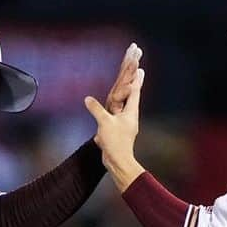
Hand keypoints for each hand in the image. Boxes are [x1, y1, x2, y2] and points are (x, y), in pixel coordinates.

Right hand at [85, 54, 145, 190]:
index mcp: (131, 111)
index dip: (135, 77)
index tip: (138, 65)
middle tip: (138, 67)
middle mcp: (130, 115)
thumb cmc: (115, 142)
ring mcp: (126, 123)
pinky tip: (117, 106)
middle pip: (133, 94)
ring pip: (126, 104)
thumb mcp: (104, 123)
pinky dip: (119, 105)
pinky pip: (119, 114)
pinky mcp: (120, 130)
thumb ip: (96, 109)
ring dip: (127, 92)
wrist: (118, 162)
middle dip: (133, 81)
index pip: (134, 90)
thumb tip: (87, 99)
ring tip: (131, 81)